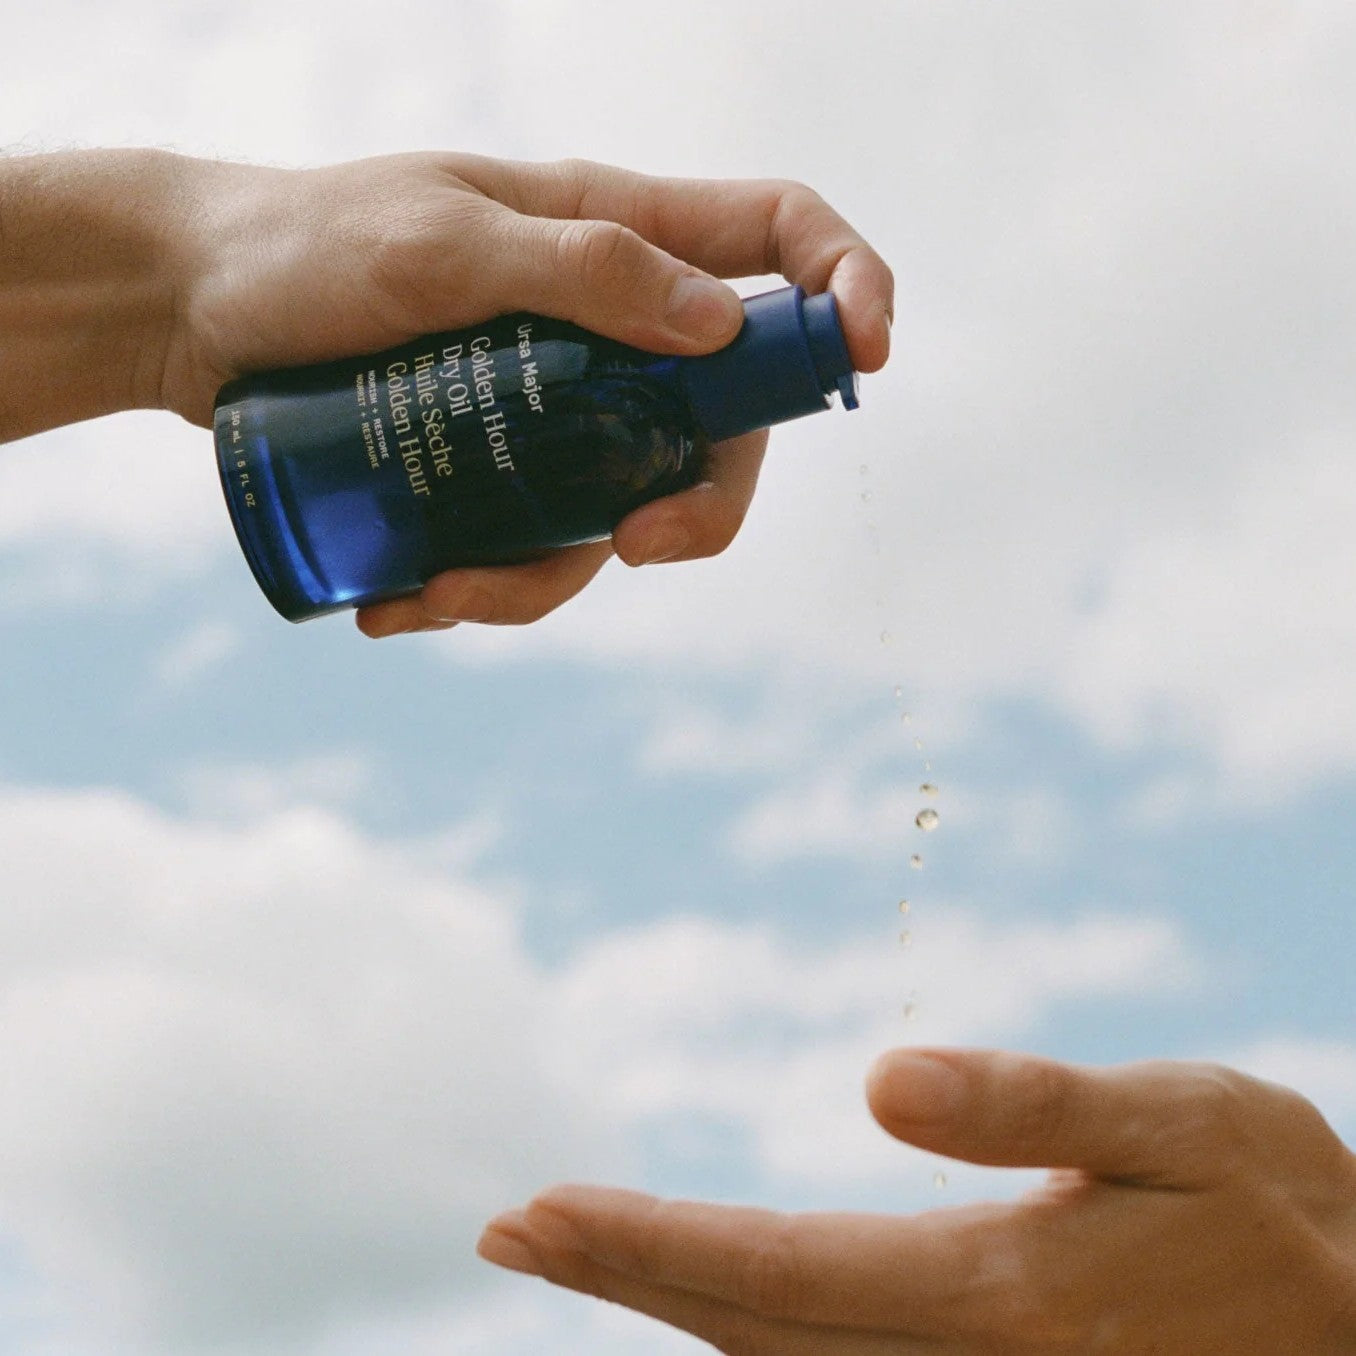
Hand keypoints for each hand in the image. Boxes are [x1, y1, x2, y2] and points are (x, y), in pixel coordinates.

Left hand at [162, 153, 892, 634]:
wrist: (188, 309)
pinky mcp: (501, 464)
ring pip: (623, 508)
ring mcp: (558, 402)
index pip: (776, 236)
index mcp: (614, 231)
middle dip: (706, 500)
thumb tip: (721, 322)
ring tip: (435, 592)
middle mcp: (607, 323)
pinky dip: (484, 591)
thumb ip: (579, 269)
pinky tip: (400, 603)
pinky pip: (536, 546)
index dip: (843, 287)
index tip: (866, 359)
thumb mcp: (436, 244)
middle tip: (639, 544)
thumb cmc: (302, 248)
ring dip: (548, 577)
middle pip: (724, 418)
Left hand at [477, 1049, 1355, 1353]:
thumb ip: (1037, 1108)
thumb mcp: (1181, 1126)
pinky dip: (745, 1326)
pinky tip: (699, 1290)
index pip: (776, 1276)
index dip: (646, 1246)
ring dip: (666, 1301)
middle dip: (622, 1277)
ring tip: (569, 1245)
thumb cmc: (1272, 1206)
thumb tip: (881, 1080)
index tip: (533, 1214)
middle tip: (510, 1230)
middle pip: (749, 1330)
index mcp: (996, 1294)